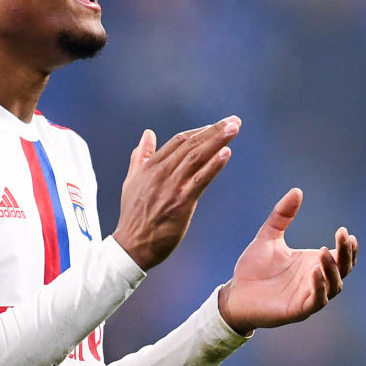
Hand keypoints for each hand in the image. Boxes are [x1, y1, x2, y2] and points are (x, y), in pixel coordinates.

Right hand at [111, 118, 240, 270]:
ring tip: (234, 128)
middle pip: (191, 144)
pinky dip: (214, 165)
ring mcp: (172, 186)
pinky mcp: (181, 202)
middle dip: (214, 130)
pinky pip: (200, 179)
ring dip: (218, 141)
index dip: (199, 131)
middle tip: (234, 120)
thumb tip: (148, 134)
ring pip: (197, 157)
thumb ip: (141, 156)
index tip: (216, 126)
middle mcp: (161, 172)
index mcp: (151, 166)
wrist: (132, 245)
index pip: (179, 141)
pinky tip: (226, 153)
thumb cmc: (133, 216)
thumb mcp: (131, 180)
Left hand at [216, 189, 357, 332]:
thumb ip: (282, 215)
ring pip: (334, 286)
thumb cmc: (252, 268)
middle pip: (343, 269)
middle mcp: (315, 281)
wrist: (235, 293)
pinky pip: (317, 300)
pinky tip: (316, 272)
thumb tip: (297, 190)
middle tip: (344, 236)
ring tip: (324, 251)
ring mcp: (309, 296)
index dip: (348, 246)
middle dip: (346, 254)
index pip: (341, 256)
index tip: (345, 231)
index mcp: (312, 264)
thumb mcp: (268, 237)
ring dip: (332, 269)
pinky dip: (320, 287)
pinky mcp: (298, 310)